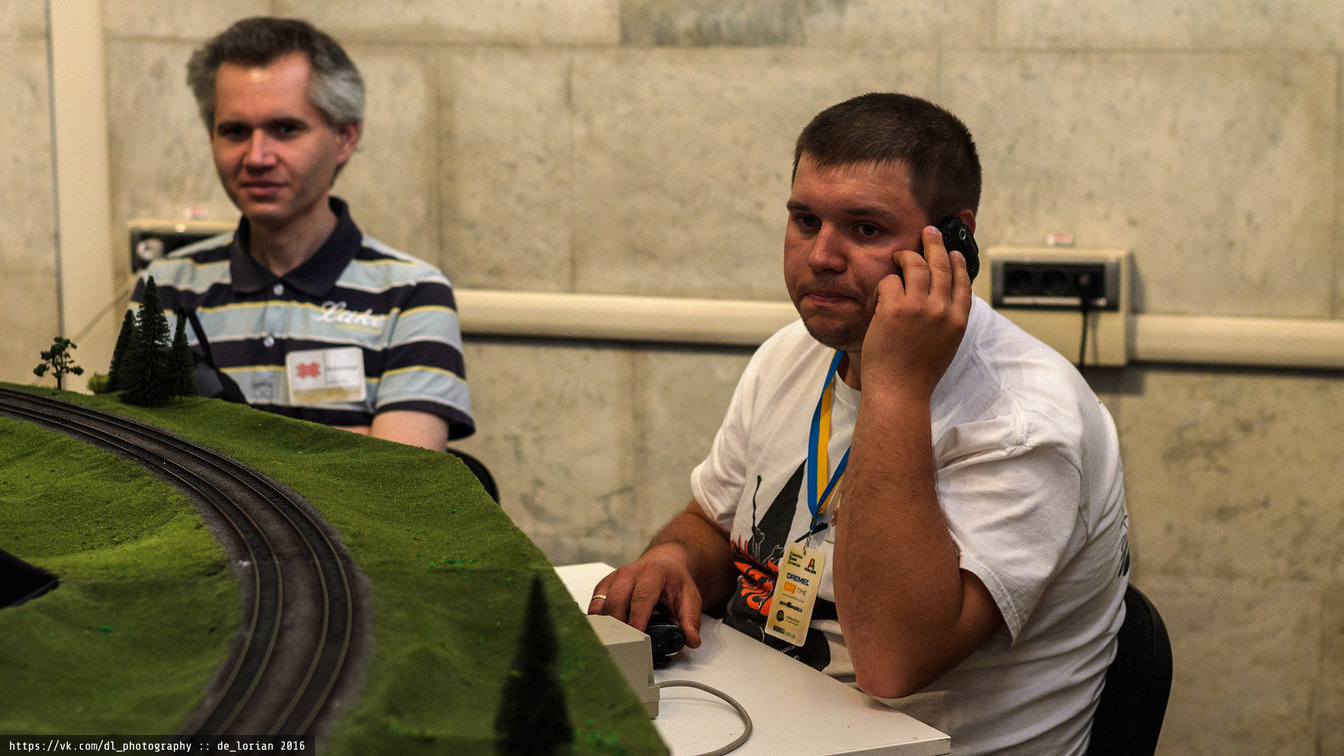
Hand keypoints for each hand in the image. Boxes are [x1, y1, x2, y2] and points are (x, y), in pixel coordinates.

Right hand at [588, 553, 704, 647]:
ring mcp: (615, 578)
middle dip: (618, 625)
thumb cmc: (673, 581)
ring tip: (613, 643)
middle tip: (624, 646)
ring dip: (605, 625)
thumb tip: (692, 640)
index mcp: (653, 573)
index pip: (641, 597)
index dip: (637, 618)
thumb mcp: (690, 597)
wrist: (663, 564)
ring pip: (602, 603)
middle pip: (617, 601)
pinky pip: (594, 604)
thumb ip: (691, 619)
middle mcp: (630, 572)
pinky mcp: (604, 585)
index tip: (636, 637)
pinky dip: (597, 620)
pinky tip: (604, 633)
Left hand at [860, 225, 971, 399]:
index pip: (963, 283)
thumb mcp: (944, 347)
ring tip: (899, 254)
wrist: (899, 392)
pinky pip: (889, 281)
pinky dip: (883, 283)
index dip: (958, 264)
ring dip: (906, 255)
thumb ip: (945, 322)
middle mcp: (942, 310)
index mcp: (957, 321)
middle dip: (935, 244)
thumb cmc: (916, 375)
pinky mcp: (896, 308)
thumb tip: (942, 301)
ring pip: (916, 266)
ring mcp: (920, 307)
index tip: (954, 252)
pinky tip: (880, 293)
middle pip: (942, 266)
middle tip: (928, 231)